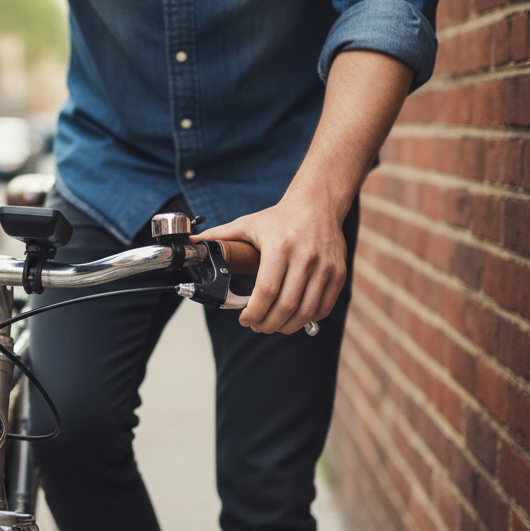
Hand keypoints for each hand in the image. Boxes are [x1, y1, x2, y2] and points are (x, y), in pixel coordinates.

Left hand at [193, 193, 347, 334]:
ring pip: (306, 311)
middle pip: (286, 306)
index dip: (254, 312)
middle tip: (257, 326)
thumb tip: (191, 243)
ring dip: (287, 326)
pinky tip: (294, 318)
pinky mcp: (338, 272)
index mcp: (279, 247)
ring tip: (273, 325)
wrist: (317, 204)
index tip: (244, 319)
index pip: (266, 291)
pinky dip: (308, 318)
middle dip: (268, 324)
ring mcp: (325, 266)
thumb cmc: (279, 218)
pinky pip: (324, 306)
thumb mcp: (247, 224)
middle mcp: (305, 257)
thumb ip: (219, 236)